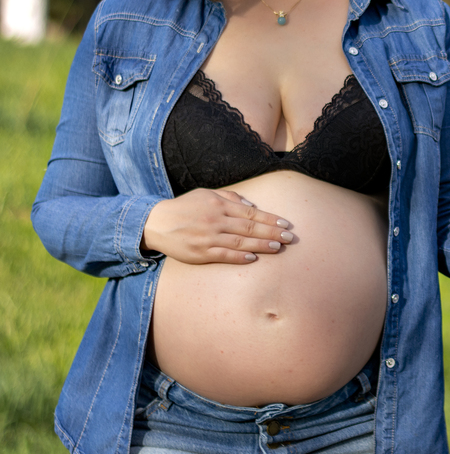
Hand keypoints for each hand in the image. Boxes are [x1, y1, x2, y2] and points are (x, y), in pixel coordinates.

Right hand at [142, 188, 294, 263]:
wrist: (155, 223)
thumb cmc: (184, 207)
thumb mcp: (206, 194)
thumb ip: (229, 197)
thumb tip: (251, 205)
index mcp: (219, 205)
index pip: (251, 213)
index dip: (270, 219)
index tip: (285, 224)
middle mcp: (216, 220)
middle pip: (249, 228)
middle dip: (271, 233)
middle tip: (289, 238)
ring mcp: (208, 237)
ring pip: (240, 243)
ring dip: (261, 246)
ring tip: (277, 247)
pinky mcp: (200, 252)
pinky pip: (223, 255)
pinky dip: (239, 258)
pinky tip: (253, 258)